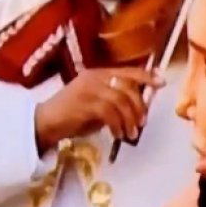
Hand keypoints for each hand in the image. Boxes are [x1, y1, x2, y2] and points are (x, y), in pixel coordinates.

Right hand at [34, 67, 164, 153]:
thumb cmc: (69, 115)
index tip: (161, 84)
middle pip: (128, 87)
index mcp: (97, 74)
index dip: (146, 77)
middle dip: (139, 106)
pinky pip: (110, 113)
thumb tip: (136, 108)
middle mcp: (94, 77)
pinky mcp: (85, 103)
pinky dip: (118, 126)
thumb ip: (113, 101)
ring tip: (131, 133)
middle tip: (142, 122)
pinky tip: (118, 135)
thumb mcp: (94, 104)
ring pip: (121, 100)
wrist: (44, 122)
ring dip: (130, 119)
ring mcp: (89, 89)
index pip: (127, 71)